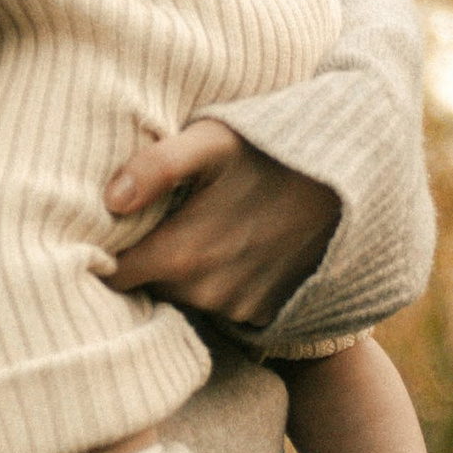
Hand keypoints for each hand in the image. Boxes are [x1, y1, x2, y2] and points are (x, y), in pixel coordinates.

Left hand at [102, 121, 339, 333]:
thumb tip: (109, 200)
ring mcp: (237, 307)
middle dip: (142, 258)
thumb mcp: (214, 140)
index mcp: (182, 254)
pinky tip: (228, 241)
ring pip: (181, 294)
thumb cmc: (273, 149)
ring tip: (194, 224)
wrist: (353, 180)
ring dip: (180, 269)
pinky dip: (215, 279)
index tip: (99, 232)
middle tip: (147, 220)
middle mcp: (206, 292)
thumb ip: (157, 167)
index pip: (113, 276)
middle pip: (146, 286)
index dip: (100, 254)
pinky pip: (217, 302)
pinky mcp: (261, 313)